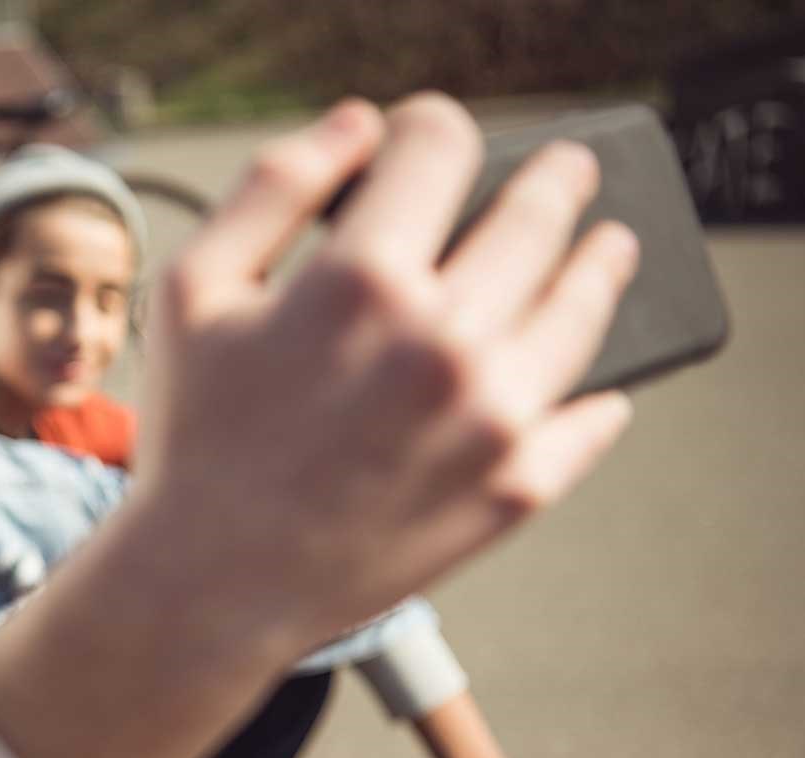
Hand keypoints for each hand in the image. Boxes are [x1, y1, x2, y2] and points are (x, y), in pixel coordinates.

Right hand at [0, 93, 637, 757]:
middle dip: (552, 179)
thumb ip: (270, 189)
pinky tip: (602, 384)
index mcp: (362, 280)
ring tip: (611, 249)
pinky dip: (602, 396)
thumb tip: (358, 125)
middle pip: (536, 216)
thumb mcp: (193, 290)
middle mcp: (443, 340)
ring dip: (603, 263)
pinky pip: (591, 421)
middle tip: (567, 173)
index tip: (433, 137)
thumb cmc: (195, 436)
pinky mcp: (516, 487)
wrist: (211, 585)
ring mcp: (491, 417)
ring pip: (583, 308)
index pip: (439, 148)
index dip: (432, 127)